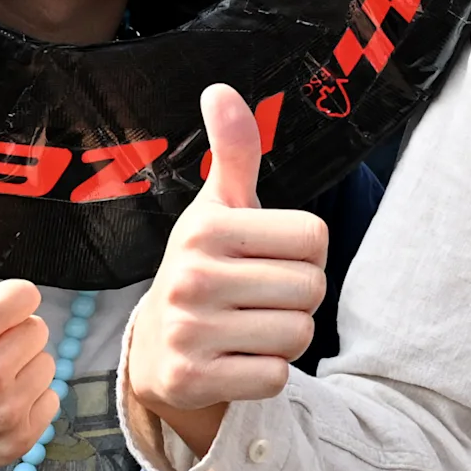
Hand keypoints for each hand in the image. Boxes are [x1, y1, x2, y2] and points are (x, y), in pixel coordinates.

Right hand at [123, 83, 327, 456]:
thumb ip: (234, 152)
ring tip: (249, 328)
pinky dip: (267, 374)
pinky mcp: (191, 381)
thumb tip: (220, 90)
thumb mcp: (218, 207)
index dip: (304, 252)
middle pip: (311, 288)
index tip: (268, 257)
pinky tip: (237, 360)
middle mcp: (191, 277)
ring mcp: (188, 333)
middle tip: (259, 298)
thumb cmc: (205, 268)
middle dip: (298, 297)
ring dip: (285, 337)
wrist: (155, 349)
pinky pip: (275, 377)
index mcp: (206, 228)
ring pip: (298, 334)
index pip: (315, 237)